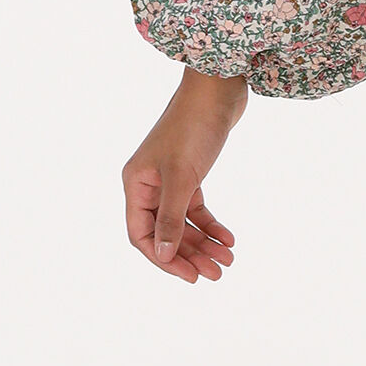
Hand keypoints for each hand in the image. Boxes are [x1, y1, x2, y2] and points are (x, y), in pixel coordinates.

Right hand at [122, 69, 247, 279]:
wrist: (218, 89)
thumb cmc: (194, 127)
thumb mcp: (183, 176)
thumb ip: (172, 217)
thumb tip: (164, 255)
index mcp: (136, 184)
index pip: (142, 235)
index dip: (165, 259)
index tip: (191, 276)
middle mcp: (148, 184)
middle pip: (166, 233)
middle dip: (191, 255)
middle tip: (218, 273)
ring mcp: (169, 179)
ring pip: (183, 222)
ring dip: (204, 243)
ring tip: (228, 260)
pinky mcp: (190, 173)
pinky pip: (196, 208)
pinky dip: (212, 224)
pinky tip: (229, 239)